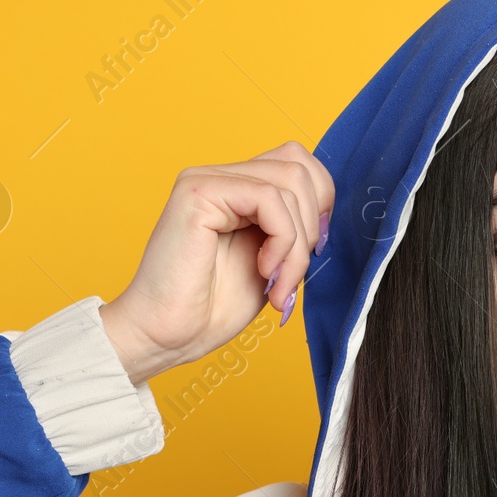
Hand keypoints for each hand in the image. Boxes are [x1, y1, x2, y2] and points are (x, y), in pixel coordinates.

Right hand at [99, 140, 334, 384]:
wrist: (169, 335)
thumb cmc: (214, 307)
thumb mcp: (273, 262)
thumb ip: (294, 229)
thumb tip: (328, 212)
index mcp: (237, 190)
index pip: (298, 161)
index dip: (321, 202)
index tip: (315, 250)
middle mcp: (220, 176)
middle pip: (299, 165)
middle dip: (313, 226)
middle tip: (294, 275)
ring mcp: (207, 180)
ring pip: (290, 182)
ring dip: (298, 245)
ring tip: (279, 284)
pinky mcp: (198, 191)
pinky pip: (269, 198)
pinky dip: (283, 240)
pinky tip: (265, 270)